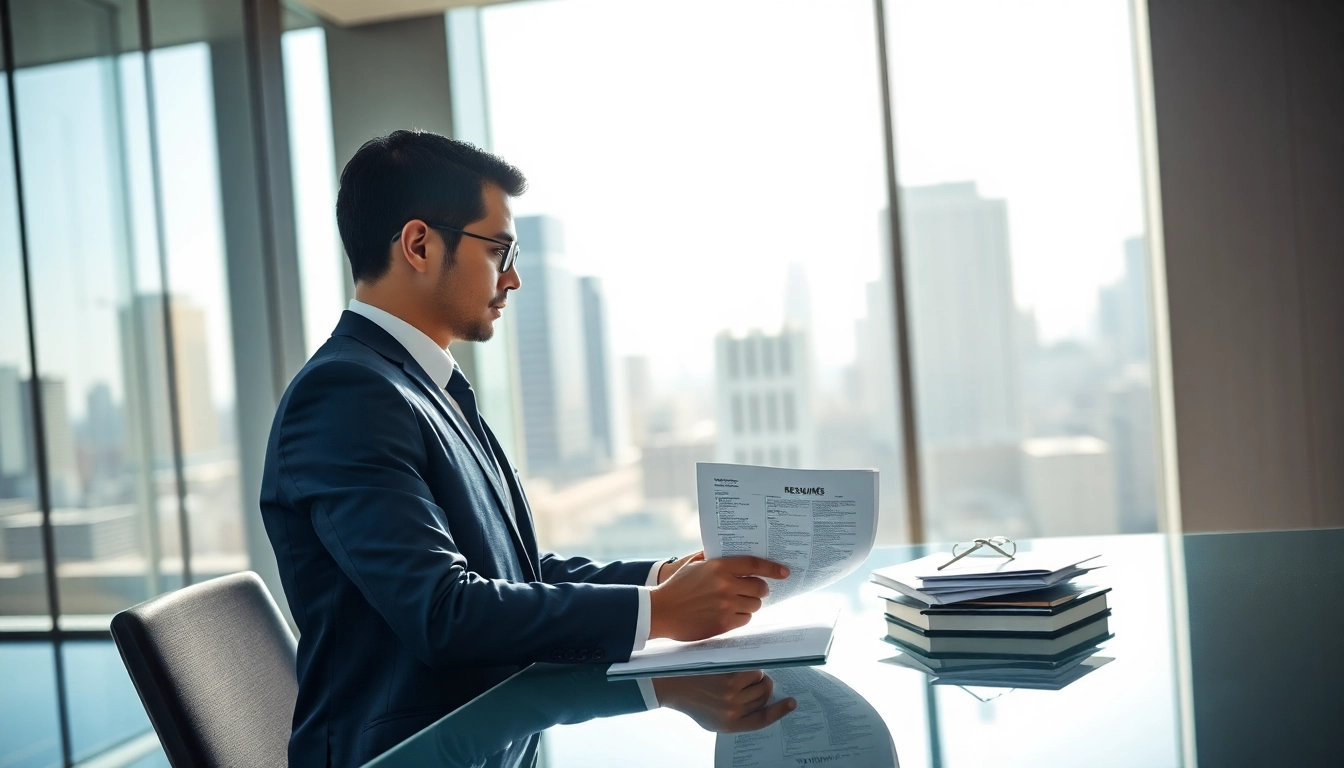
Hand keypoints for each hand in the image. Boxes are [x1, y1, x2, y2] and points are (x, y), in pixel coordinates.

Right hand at [649, 556, 788, 640]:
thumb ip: (713, 558)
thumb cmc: (676, 587)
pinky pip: (745, 620)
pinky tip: (730, 614)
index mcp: (718, 567)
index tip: (784, 572)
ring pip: (755, 605)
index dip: (772, 568)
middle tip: (755, 590)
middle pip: (759, 588)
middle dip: (760, 589)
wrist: (661, 611)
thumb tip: (733, 553)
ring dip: (750, 604)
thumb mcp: (693, 565)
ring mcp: (725, 606)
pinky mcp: (723, 624)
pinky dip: (741, 617)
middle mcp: (725, 586)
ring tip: (737, 602)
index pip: (754, 565)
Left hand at [653, 670, 795, 732]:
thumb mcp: (714, 718)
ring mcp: (731, 693)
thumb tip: (764, 704)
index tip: (792, 703)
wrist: (671, 683)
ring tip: (735, 674)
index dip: (780, 711)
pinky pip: (753, 669)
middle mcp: (733, 710)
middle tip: (747, 681)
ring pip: (762, 680)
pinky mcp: (729, 675)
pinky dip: (749, 666)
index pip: (763, 720)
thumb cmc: (694, 698)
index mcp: (730, 724)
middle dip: (762, 686)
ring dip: (754, 675)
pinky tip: (734, 666)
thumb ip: (738, 715)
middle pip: (765, 695)